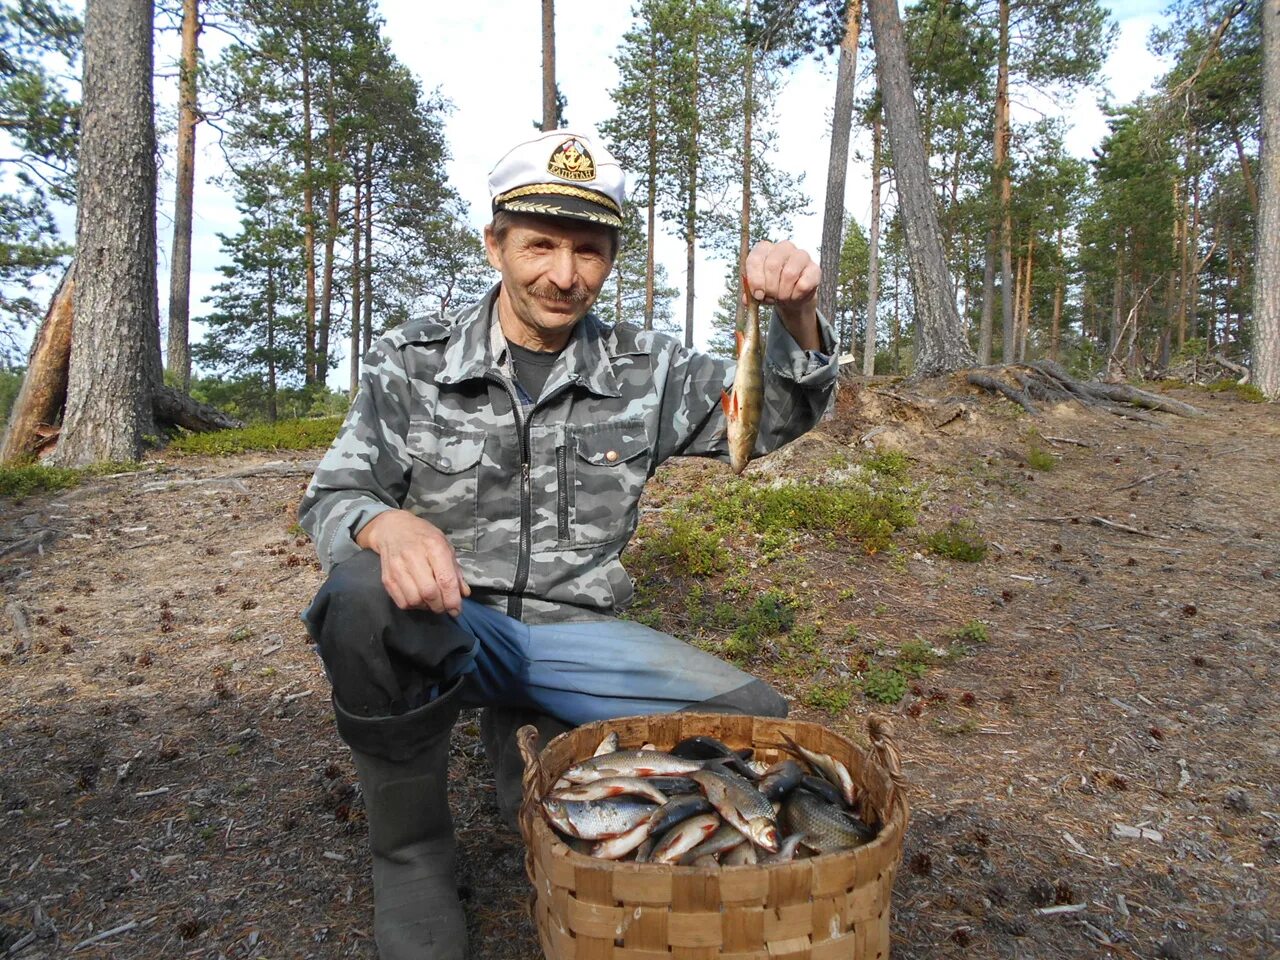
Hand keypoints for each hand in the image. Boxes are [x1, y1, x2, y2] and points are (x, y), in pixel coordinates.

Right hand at [355, 509, 470, 614]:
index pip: (445, 579)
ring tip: (432, 601)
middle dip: (440, 606)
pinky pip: (402, 602)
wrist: (392, 529)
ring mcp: (397, 568)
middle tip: (445, 606)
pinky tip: (418, 598)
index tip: (457, 609)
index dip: (453, 599)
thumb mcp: (445, 546)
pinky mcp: (387, 578)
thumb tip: (464, 593)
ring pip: (414, 600)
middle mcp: (414, 557)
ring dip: (427, 607)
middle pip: (429, 593)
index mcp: (434, 546)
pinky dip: (413, 606)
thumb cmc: (422, 536)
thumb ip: (455, 571)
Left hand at [744, 240, 821, 349]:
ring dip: (783, 293)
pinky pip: (804, 284)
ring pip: (789, 273)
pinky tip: (794, 297)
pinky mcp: (815, 268)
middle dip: (770, 288)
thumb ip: (750, 293)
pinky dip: (796, 296)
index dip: (755, 280)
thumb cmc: (771, 288)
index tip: (757, 295)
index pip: (755, 259)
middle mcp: (783, 247)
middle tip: (770, 298)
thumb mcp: (757, 290)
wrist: (791, 296)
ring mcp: (801, 255)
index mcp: (764, 248)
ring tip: (782, 298)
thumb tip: (747, 299)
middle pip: (773, 265)